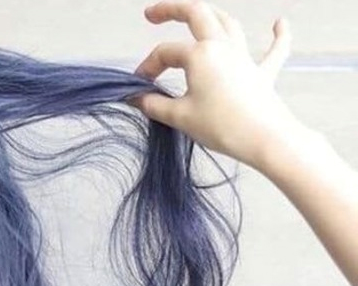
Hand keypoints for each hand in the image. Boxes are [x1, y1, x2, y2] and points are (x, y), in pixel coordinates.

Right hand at [130, 0, 305, 170]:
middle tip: (152, 13)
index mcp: (200, 54)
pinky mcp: (263, 74)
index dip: (148, 67)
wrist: (266, 140)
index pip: (165, 53)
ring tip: (197, 14)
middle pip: (197, 14)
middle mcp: (223, 47)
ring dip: (211, 15)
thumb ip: (154, 105)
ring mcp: (245, 59)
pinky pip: (274, 49)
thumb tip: (137, 99)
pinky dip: (278, 35)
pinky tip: (279, 23)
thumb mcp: (179, 117)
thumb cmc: (223, 127)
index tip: (139, 86)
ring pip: (228, 24)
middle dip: (172, 9)